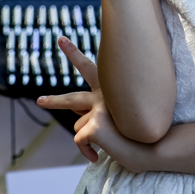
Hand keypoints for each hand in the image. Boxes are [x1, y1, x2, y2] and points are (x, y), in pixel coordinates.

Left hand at [37, 37, 152, 171]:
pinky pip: (80, 141)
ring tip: (110, 142)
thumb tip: (77, 115)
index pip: (88, 68)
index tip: (60, 39)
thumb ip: (101, 108)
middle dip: (54, 101)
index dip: (73, 53)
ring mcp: (97, 110)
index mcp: (108, 91)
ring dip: (90, 138)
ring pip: (80, 127)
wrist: (155, 143)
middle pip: (71, 100)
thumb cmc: (143, 130)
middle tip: (40, 101)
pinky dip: (87, 152)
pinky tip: (99, 155)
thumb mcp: (124, 114)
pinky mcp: (93, 125)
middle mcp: (101, 97)